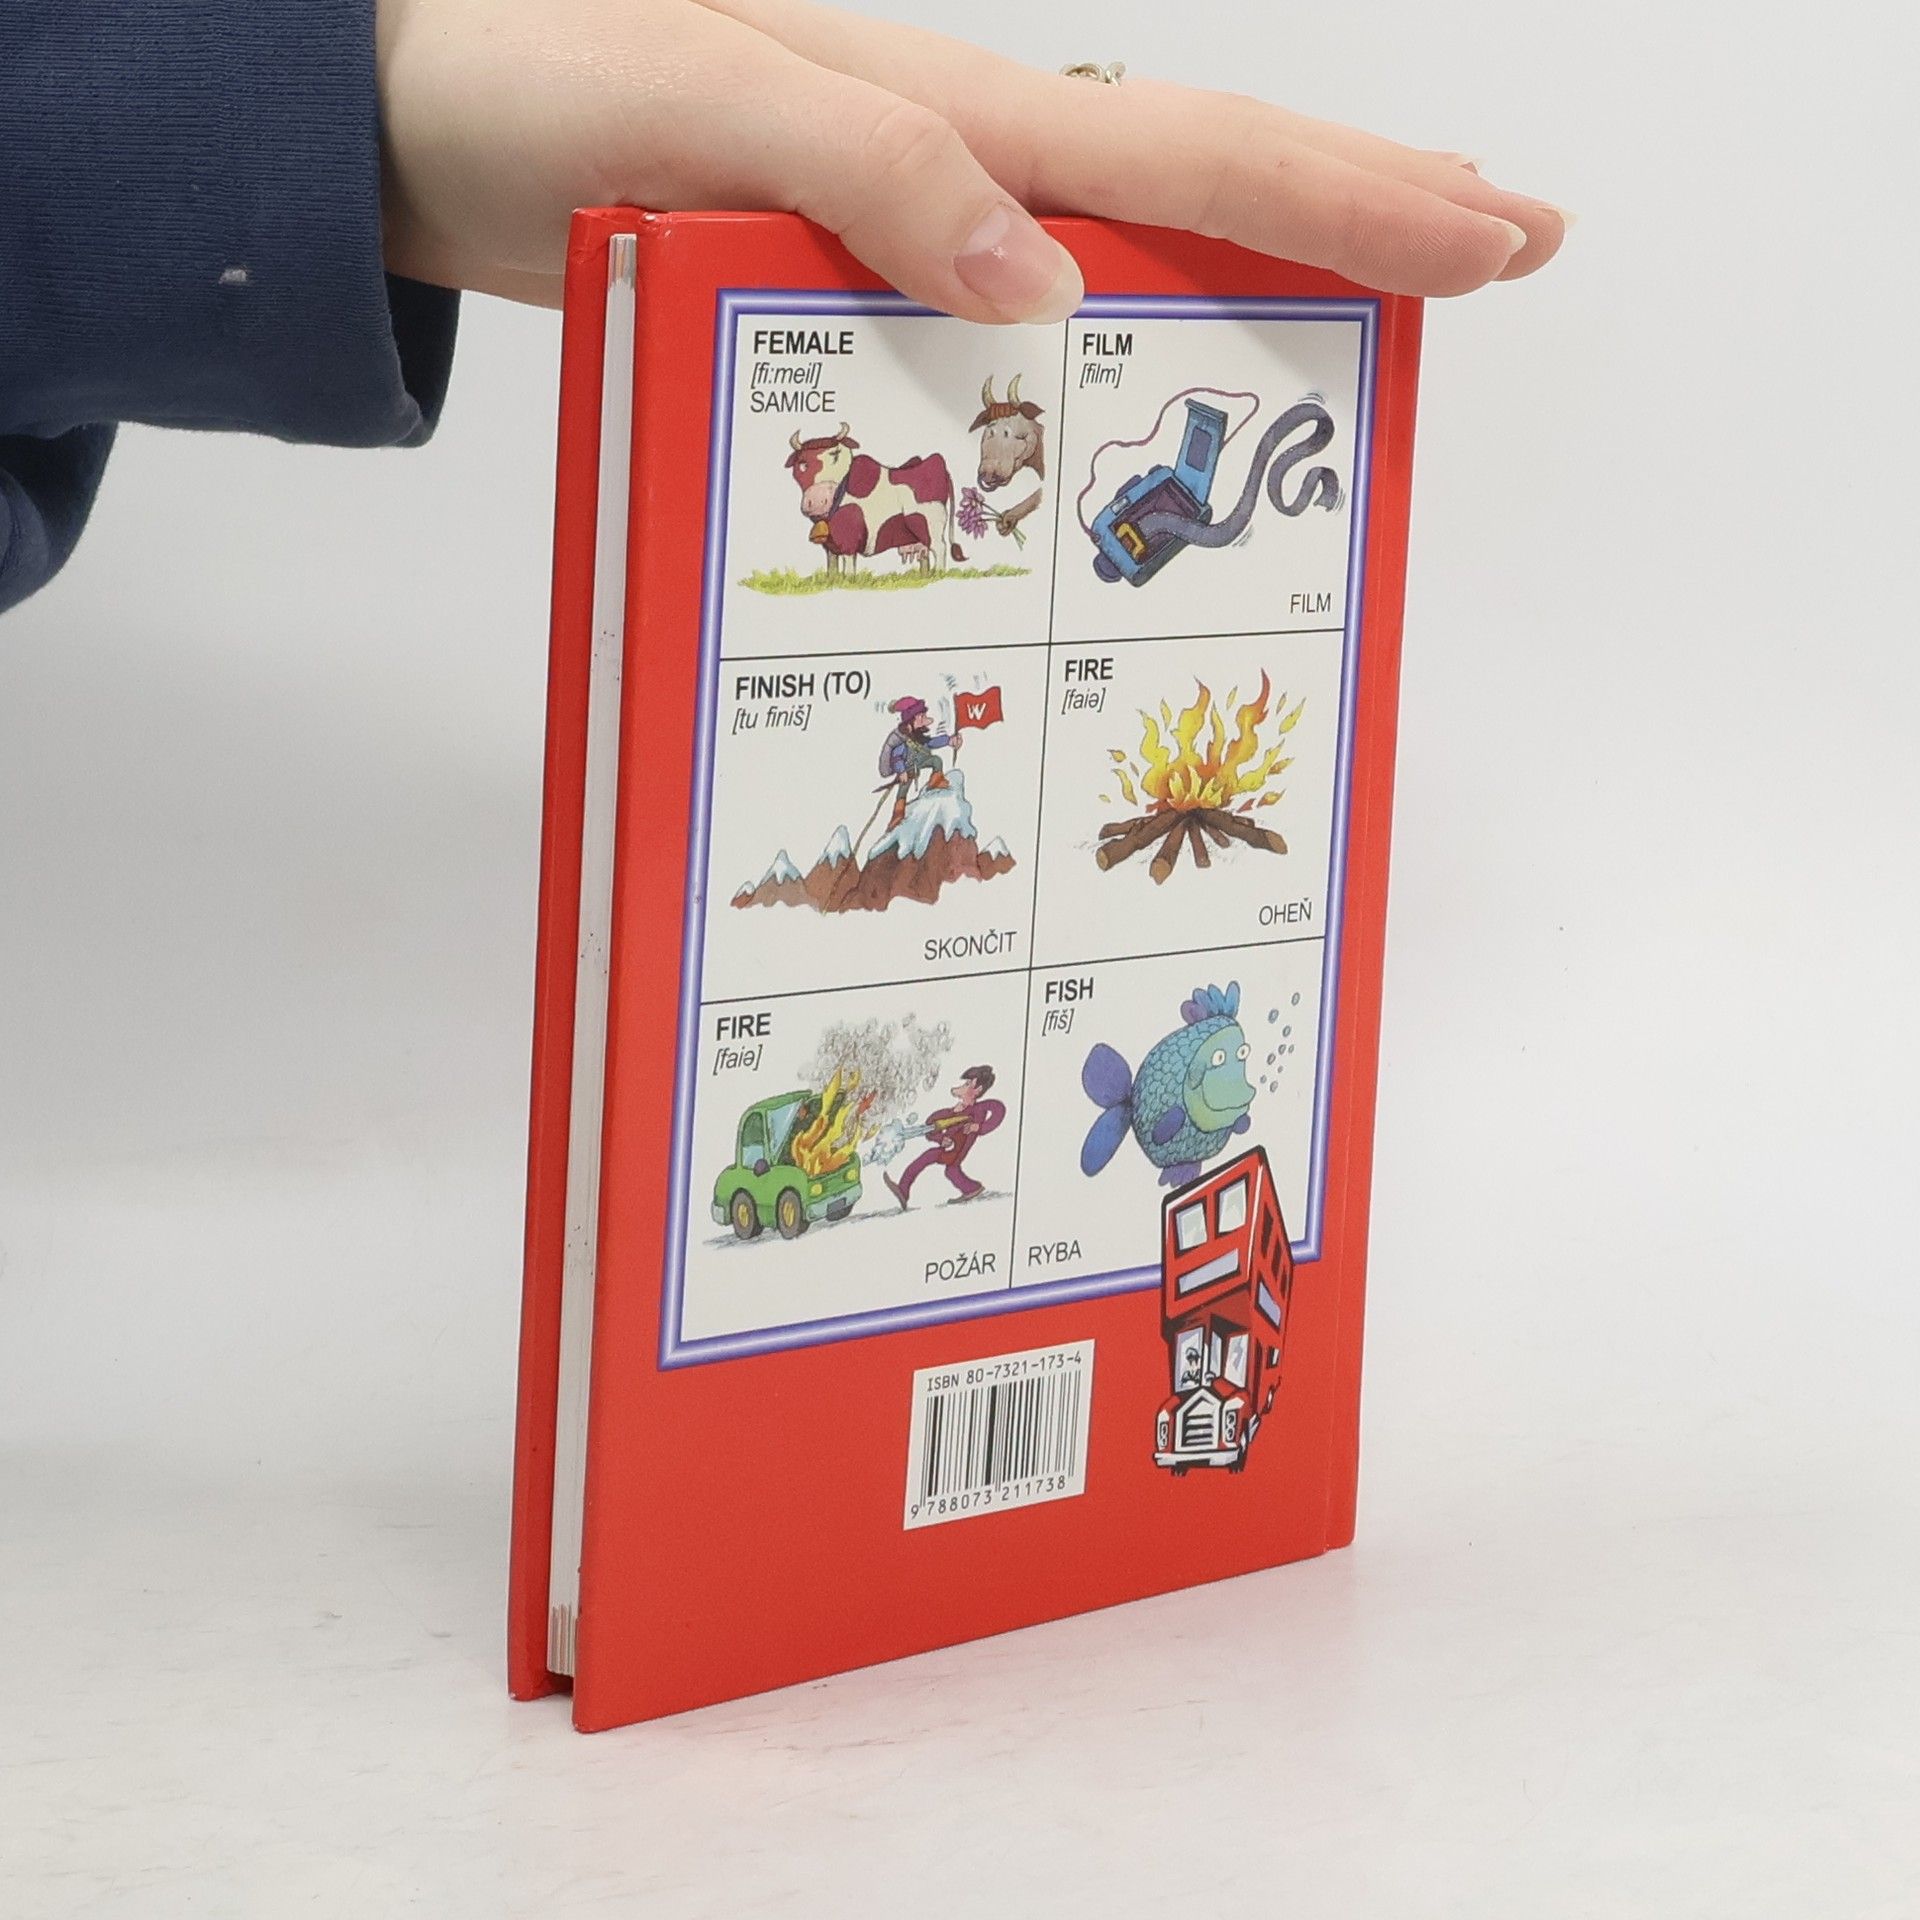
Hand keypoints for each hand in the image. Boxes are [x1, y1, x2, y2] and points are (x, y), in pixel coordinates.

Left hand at [375, 0, 1567, 317]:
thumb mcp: (699, 111)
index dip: (1349, 200)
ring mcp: (923, 219)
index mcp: (952, 111)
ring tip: (1389, 289)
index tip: (1490, 234)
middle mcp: (963, 159)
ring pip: (1135, 243)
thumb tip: (1041, 274)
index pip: (1194, 157)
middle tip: (1509, 243)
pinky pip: (1033, 306)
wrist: (424, 130)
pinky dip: (1125, 329)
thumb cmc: (537, 95)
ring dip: (1271, 264)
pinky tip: (1155, 361)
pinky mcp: (867, 277)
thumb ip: (865, 173)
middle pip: (1204, 185)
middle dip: (1364, 211)